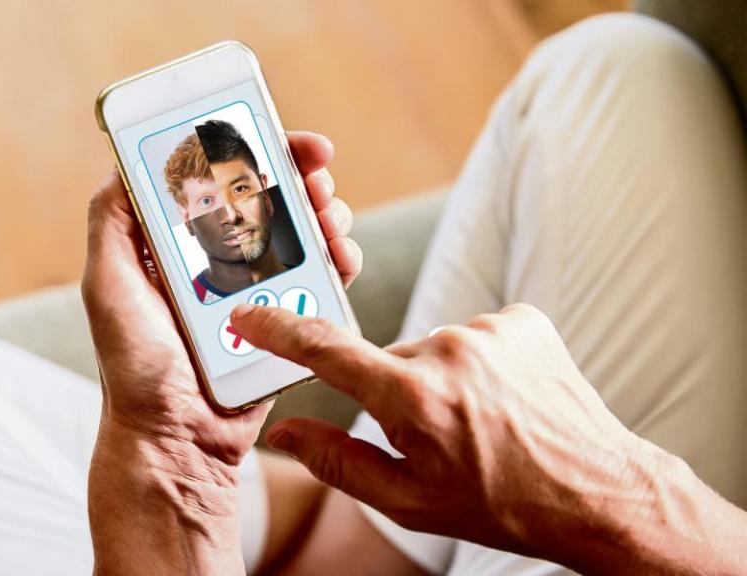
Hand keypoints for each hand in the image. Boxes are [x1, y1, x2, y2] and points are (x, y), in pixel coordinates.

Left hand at [82, 131, 359, 573]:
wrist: (178, 442)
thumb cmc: (135, 368)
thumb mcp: (109, 286)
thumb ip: (112, 223)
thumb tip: (126, 163)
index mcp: (177, 245)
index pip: (217, 179)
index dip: (248, 150)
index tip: (277, 134)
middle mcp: (218, 261)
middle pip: (269, 199)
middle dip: (299, 177)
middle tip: (318, 174)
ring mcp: (256, 290)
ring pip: (302, 233)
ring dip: (325, 215)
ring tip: (331, 220)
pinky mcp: (286, 321)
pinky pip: (320, 280)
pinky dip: (338, 260)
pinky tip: (341, 256)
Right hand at [229, 303, 685, 573]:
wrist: (596, 492)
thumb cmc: (499, 505)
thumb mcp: (408, 501)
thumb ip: (337, 461)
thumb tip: (285, 432)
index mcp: (413, 399)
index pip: (326, 350)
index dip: (278, 330)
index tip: (248, 316)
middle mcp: (448, 350)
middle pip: (387, 360)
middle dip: (395, 392)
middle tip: (437, 435)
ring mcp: (489, 329)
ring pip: (432, 347)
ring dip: (440, 377)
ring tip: (481, 420)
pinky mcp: (521, 318)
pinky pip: (473, 334)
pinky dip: (477, 361)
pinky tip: (504, 396)